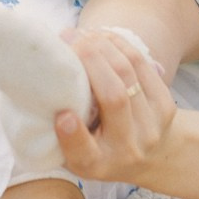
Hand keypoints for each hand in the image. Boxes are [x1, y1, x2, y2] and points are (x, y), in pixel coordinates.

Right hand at [53, 30, 183, 185]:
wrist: (152, 157)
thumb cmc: (98, 148)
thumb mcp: (75, 154)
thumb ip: (59, 134)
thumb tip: (33, 89)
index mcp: (97, 165)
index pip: (84, 153)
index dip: (72, 135)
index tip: (61, 115)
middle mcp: (127, 149)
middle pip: (113, 99)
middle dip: (90, 61)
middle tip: (67, 39)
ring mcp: (151, 126)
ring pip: (128, 74)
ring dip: (103, 46)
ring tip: (81, 34)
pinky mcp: (165, 106)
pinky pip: (142, 65)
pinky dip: (119, 46)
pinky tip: (101, 37)